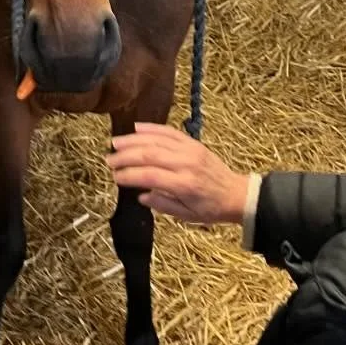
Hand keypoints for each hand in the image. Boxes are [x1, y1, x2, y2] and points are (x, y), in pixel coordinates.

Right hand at [105, 122, 248, 225]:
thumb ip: (163, 205)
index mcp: (184, 185)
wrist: (236, 194)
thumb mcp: (187, 216)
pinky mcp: (192, 143)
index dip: (129, 175)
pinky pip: (169, 132)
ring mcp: (190, 150)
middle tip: (109, 160)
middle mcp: (186, 163)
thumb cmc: (210, 209)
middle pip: (150, 154)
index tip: (115, 177)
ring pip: (157, 140)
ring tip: (116, 143)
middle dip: (126, 156)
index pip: (150, 176)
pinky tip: (136, 128)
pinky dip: (152, 128)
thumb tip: (141, 195)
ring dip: (134, 140)